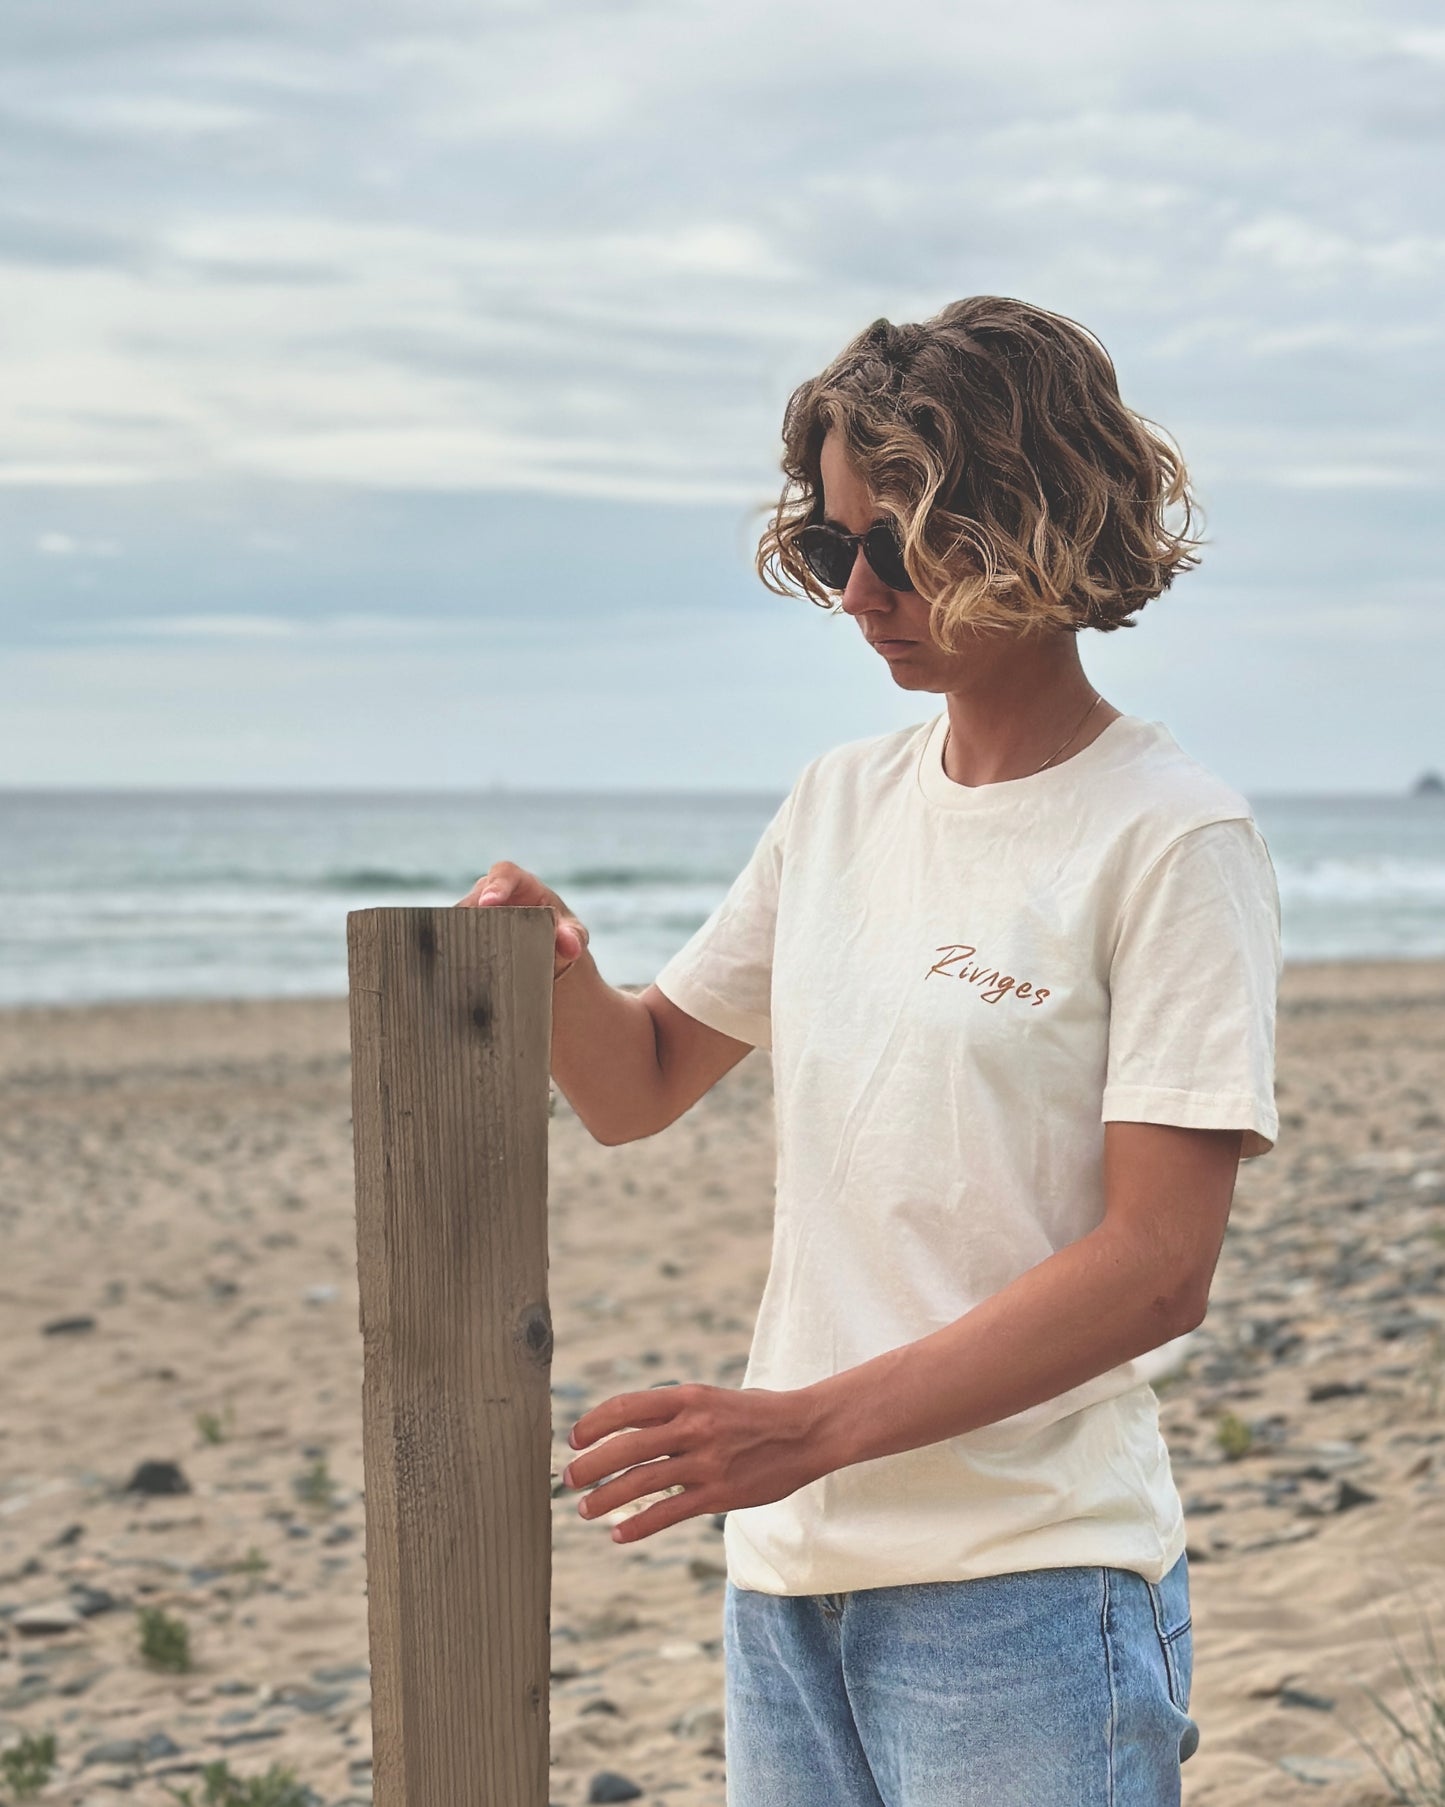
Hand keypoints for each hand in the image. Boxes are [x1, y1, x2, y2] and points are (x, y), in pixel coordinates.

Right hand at [456, 860, 588, 980]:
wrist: (545, 948)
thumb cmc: (559, 932)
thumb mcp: (572, 933)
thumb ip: (573, 937)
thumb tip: (571, 947)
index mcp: (519, 883)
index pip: (504, 874)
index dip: (496, 886)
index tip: (489, 902)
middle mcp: (491, 892)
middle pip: (473, 899)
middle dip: (471, 916)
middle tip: (473, 937)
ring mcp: (474, 911)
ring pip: (457, 919)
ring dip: (459, 935)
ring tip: (465, 957)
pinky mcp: (462, 930)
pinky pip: (451, 935)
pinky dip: (454, 948)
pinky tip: (456, 966)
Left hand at [561, 1382, 828, 1543]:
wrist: (806, 1431)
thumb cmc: (754, 1414)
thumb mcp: (711, 1399)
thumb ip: (673, 1412)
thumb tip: (626, 1427)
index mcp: (689, 1397)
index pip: (627, 1407)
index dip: (594, 1423)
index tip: (574, 1438)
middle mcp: (694, 1427)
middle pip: (627, 1446)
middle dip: (590, 1465)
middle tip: (568, 1478)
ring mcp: (706, 1462)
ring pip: (642, 1481)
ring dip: (606, 1497)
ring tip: (585, 1509)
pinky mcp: (719, 1494)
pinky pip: (670, 1512)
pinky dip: (640, 1524)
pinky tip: (619, 1534)